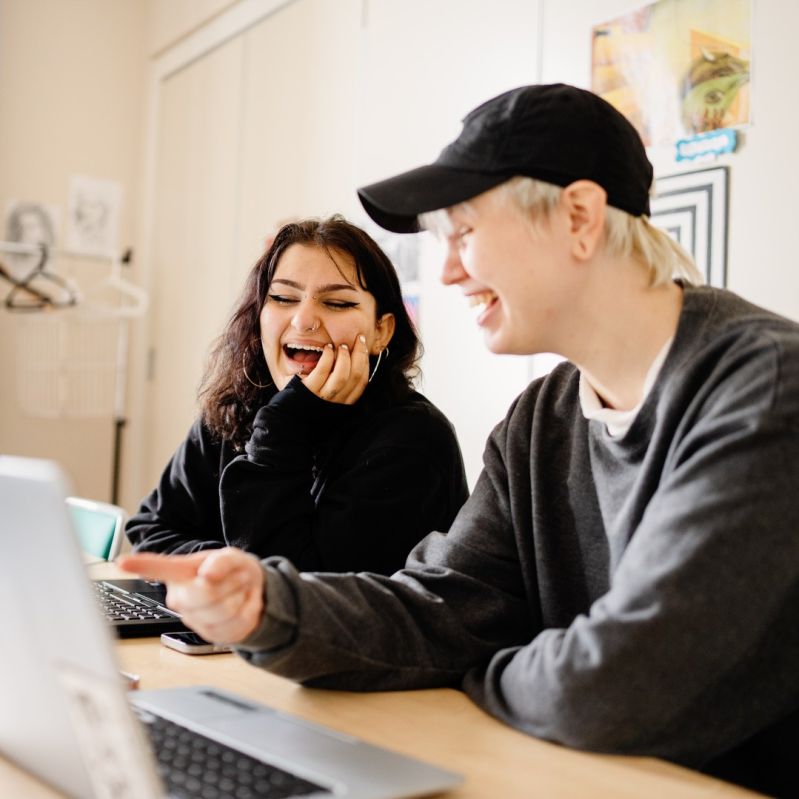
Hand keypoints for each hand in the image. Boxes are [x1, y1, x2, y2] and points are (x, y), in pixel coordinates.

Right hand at [117, 547, 264, 644]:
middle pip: (204, 593)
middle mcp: (179, 598)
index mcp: (179, 574)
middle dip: (229, 582)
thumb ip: (220, 561)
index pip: (159, 569)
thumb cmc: (231, 571)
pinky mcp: (211, 634)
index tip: (121, 562)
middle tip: (238, 575)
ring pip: (224, 609)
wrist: (250, 591)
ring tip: (239, 588)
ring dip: (241, 595)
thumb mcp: (230, 557)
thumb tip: (207, 574)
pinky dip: (248, 610)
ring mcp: (193, 619)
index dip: (141, 565)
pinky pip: (236, 623)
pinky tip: (243, 604)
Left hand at [302, 333, 369, 404]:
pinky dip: (327, 358)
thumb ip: (340, 381)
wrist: (288, 415)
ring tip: (342, 345)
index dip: (366, 361)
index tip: (364, 346)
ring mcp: (322, 398)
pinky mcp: (308, 391)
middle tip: (359, 339)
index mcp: (345, 402)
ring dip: (345, 357)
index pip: (362, 381)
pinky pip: (321, 372)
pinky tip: (327, 348)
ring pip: (342, 377)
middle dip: (360, 354)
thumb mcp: (329, 394)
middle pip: (356, 376)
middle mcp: (337, 402)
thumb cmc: (309, 400)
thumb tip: (352, 358)